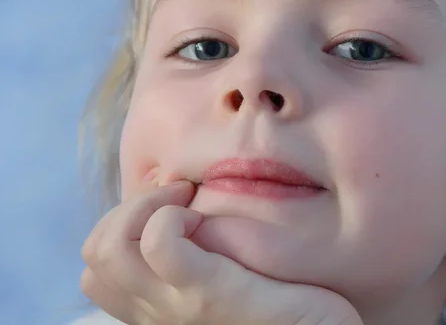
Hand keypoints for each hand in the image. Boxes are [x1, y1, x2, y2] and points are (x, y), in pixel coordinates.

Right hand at [80, 180, 362, 324]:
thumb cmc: (286, 308)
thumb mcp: (229, 285)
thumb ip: (200, 264)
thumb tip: (191, 218)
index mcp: (159, 311)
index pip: (97, 268)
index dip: (122, 225)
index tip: (171, 209)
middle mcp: (158, 315)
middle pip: (95, 252)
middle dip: (129, 207)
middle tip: (180, 198)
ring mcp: (178, 308)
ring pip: (110, 246)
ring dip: (147, 205)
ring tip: (189, 203)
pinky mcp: (212, 295)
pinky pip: (160, 243)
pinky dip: (171, 215)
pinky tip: (204, 215)